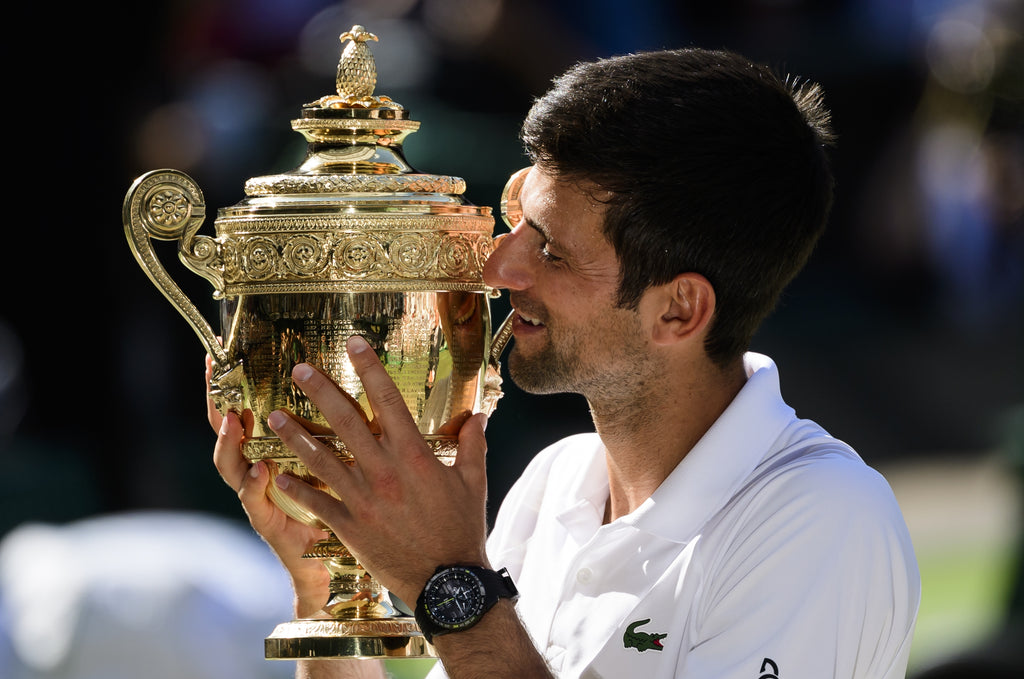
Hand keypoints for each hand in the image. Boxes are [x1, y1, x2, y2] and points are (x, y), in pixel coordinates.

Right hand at [206, 357, 329, 616]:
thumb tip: (351, 387)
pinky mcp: (270, 524)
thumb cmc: (335, 512)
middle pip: (227, 437)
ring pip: (232, 469)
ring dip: (230, 444)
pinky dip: (256, 488)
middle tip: (217, 380)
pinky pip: (257, 505)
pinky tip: (260, 471)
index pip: (246, 415)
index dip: (230, 388)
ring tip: (233, 421)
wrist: (328, 569)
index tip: (218, 357)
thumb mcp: (334, 467)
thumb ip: (337, 434)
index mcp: (272, 455)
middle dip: (218, 408)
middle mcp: (257, 475)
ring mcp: (259, 500)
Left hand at [266, 335, 490, 607]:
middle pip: (346, 422)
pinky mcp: (350, 526)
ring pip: (322, 458)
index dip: (370, 369)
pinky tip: (279, 475)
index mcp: (414, 455)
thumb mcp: (473, 482)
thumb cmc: (462, 529)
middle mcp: (384, 471)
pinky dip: (297, 488)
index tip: (355, 344)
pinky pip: (317, 502)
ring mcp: (363, 499)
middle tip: (298, 370)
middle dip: (320, 391)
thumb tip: (478, 415)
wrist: (447, 580)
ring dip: (296, 435)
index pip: (388, 400)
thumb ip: (472, 445)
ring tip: (275, 416)